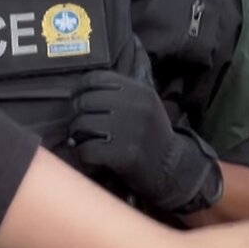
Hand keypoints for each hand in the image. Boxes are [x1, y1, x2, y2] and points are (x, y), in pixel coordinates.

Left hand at [70, 70, 220, 213]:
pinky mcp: (124, 155)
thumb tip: (78, 90)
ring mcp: (131, 131)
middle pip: (85, 101)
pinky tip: (91, 155)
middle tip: (79, 125)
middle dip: (76, 114)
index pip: (96, 78)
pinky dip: (83, 153)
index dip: (80, 89)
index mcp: (141, 91)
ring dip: (77, 134)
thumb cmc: (149, 134)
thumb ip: (118, 93)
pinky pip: (86, 148)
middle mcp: (137, 107)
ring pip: (82, 124)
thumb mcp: (143, 105)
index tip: (76, 99)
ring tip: (83, 140)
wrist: (172, 169)